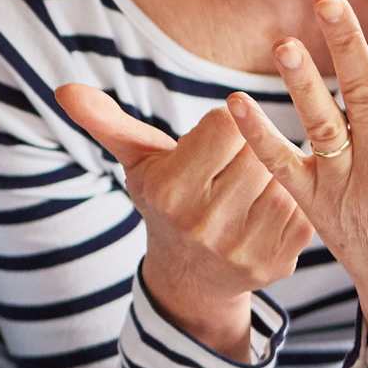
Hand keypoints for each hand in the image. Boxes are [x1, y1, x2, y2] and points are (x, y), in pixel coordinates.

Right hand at [57, 82, 311, 358]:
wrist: (190, 277)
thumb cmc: (166, 200)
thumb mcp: (138, 162)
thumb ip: (107, 122)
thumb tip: (65, 90)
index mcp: (169, 191)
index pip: (226, 123)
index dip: (223, 126)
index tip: (211, 144)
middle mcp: (203, 224)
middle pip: (257, 148)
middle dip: (249, 150)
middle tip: (231, 170)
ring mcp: (242, 247)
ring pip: (282, 176)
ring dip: (272, 174)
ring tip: (247, 189)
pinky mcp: (277, 262)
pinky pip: (302, 206)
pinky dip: (291, 201)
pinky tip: (267, 209)